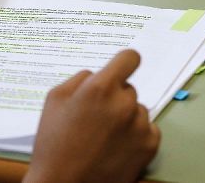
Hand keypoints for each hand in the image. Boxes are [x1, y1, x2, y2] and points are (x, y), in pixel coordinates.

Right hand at [24, 50, 159, 182]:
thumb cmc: (55, 144)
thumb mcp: (55, 99)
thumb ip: (80, 79)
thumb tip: (96, 75)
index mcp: (100, 88)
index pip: (129, 58)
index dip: (124, 62)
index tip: (121, 67)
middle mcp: (124, 104)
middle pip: (128, 88)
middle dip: (114, 97)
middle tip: (95, 116)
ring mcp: (140, 126)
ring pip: (137, 109)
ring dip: (125, 116)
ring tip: (103, 135)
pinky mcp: (150, 146)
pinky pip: (148, 128)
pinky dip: (136, 134)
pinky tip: (115, 145)